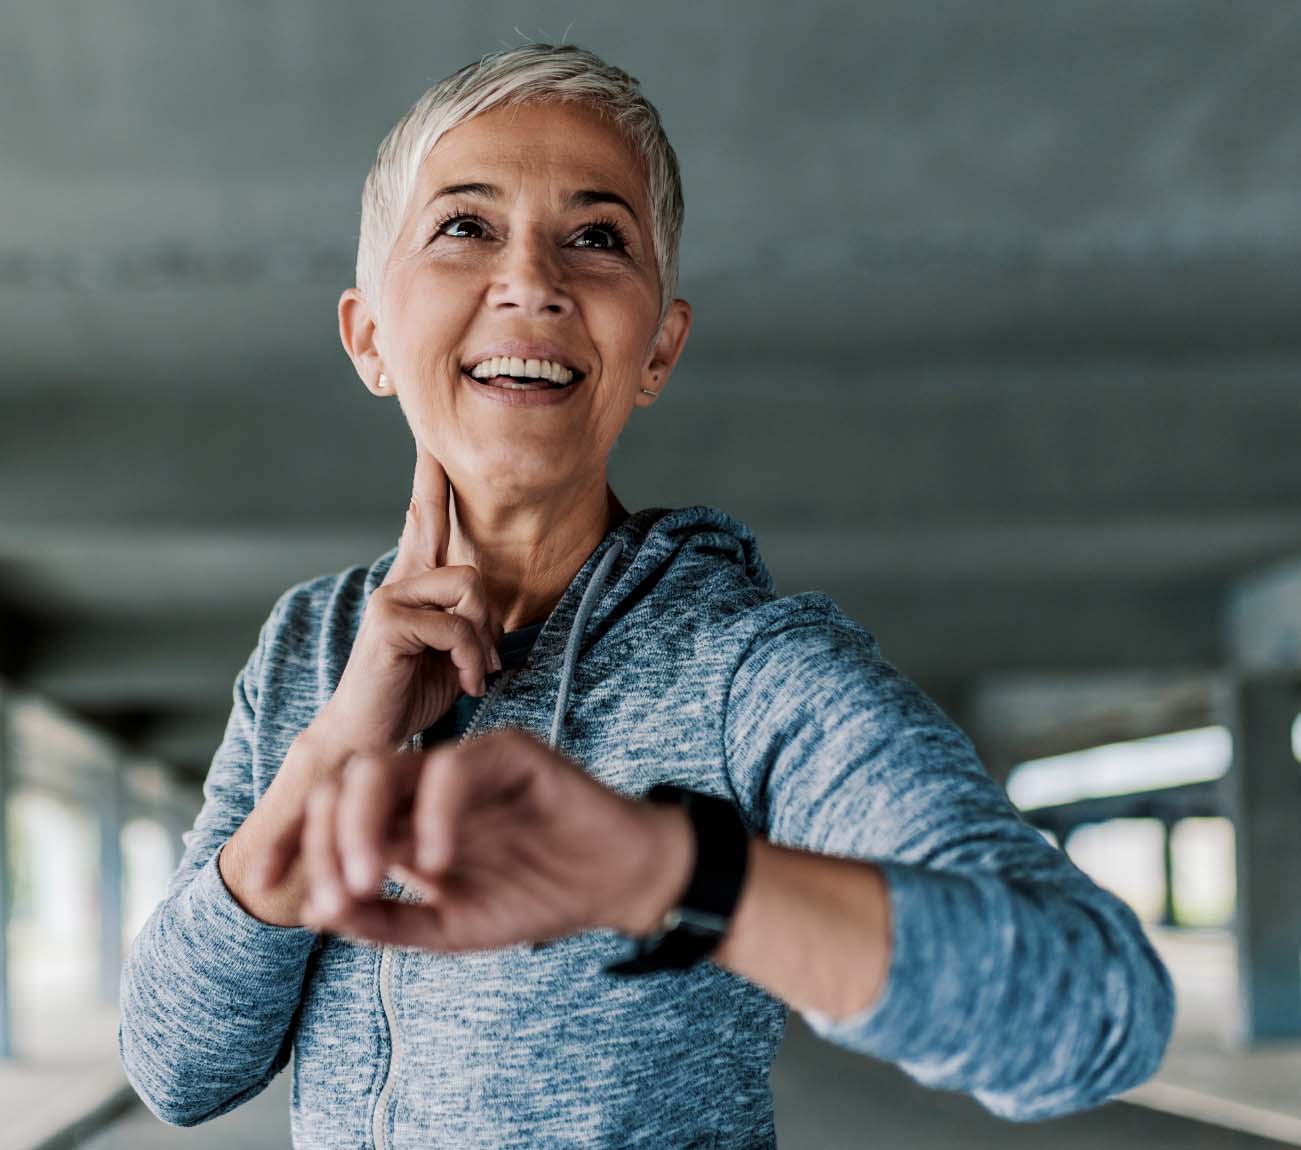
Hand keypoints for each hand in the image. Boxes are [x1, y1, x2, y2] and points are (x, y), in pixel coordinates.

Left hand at [293, 727, 695, 950]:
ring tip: (368, 879)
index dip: (308, 851)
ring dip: (363, 823)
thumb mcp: (446, 927)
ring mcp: (468, 762)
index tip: (305, 905)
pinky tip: (435, 862)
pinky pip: (455, 767)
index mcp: (407, 815)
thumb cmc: (535, 897)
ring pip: (389, 765)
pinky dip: (433, 813)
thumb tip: (315, 913)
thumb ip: (385, 921)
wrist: (614, 886)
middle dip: (327, 837)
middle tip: (340, 894)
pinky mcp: (511, 751)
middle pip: (348, 781)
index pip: (334, 812)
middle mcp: (429, 782)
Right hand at [313, 441, 503, 757]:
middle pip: (468, 565)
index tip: (432, 438)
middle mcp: (399, 581)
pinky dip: (471, 660)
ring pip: (470, 589)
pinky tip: (463, 684)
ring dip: (482, 643)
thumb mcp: (453, 653)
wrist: (371, 737)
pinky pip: (457, 625)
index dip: (430, 479)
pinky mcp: (388, 621)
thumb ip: (469, 621)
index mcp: (414, 583)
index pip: (425, 520)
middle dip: (488, 620)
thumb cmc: (412, 694)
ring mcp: (390, 597)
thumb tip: (492, 614)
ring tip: (471, 674)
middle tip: (483, 662)